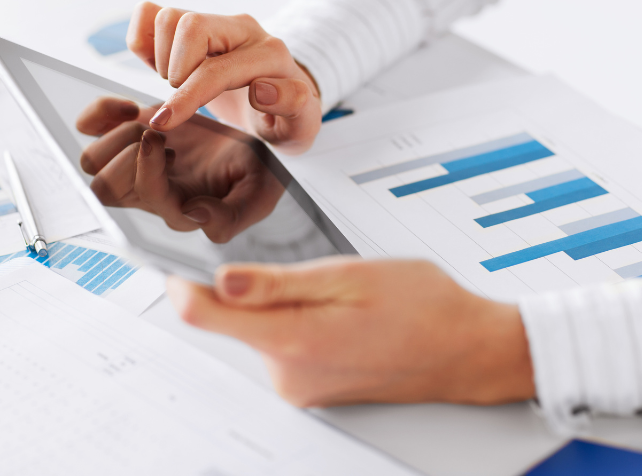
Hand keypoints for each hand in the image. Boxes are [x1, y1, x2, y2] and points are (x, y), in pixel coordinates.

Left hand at [76, 97, 284, 242]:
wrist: (255, 141)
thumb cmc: (257, 173)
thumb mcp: (258, 194)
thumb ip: (231, 216)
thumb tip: (196, 215)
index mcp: (179, 209)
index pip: (144, 198)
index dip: (147, 168)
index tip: (165, 138)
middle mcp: (150, 192)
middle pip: (104, 188)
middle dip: (127, 154)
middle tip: (160, 132)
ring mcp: (135, 164)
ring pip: (92, 162)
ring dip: (115, 136)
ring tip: (150, 122)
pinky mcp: (128, 135)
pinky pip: (88, 128)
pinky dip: (99, 114)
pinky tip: (130, 107)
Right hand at [126, 2, 321, 153]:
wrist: (284, 105)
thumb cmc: (289, 120)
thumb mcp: (302, 125)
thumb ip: (293, 104)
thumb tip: (262, 88)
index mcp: (270, 54)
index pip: (216, 68)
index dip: (186, 96)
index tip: (166, 121)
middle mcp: (243, 30)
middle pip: (189, 25)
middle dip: (174, 71)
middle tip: (183, 99)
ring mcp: (217, 24)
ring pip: (168, 16)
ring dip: (160, 56)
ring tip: (176, 84)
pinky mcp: (196, 25)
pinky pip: (152, 14)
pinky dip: (144, 39)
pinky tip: (159, 66)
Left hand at [166, 258, 534, 406]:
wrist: (466, 350)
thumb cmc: (423, 307)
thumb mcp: (349, 276)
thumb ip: (277, 284)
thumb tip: (219, 280)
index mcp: (293, 341)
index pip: (204, 315)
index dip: (183, 279)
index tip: (174, 253)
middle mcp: (288, 375)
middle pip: (233, 320)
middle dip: (250, 286)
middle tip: (303, 266)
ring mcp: (300, 387)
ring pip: (260, 330)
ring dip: (279, 303)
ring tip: (337, 291)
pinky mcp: (311, 388)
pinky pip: (283, 345)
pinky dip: (296, 321)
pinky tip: (340, 312)